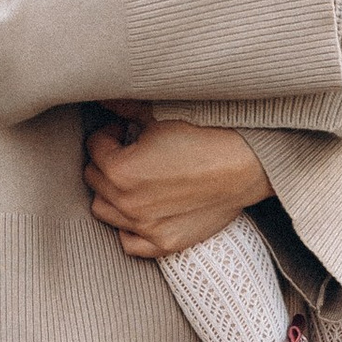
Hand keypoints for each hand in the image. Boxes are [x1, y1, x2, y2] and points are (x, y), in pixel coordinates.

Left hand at [81, 114, 267, 258]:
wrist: (246, 164)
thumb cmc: (206, 136)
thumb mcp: (159, 116)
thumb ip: (123, 107)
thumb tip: (103, 98)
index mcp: (121, 170)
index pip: (94, 147)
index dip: (108, 133)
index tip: (123, 129)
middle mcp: (128, 203)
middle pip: (94, 179)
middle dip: (106, 161)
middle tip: (127, 150)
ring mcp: (145, 228)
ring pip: (105, 211)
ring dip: (111, 193)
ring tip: (132, 178)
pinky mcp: (165, 243)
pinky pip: (129, 243)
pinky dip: (128, 227)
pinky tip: (140, 210)